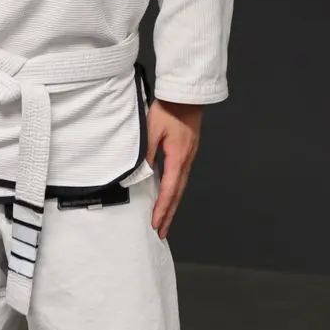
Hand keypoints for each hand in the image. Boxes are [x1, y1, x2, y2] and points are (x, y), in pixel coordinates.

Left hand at [147, 101, 202, 238]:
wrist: (186, 96)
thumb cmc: (168, 110)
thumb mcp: (151, 131)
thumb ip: (146, 154)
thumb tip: (140, 175)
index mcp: (178, 159)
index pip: (169, 190)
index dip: (161, 209)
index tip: (155, 224)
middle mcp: (186, 162)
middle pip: (177, 194)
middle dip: (168, 214)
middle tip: (161, 232)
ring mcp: (188, 158)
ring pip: (179, 187)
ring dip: (171, 205)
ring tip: (164, 220)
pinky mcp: (186, 153)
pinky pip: (180, 178)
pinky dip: (173, 192)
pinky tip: (167, 196)